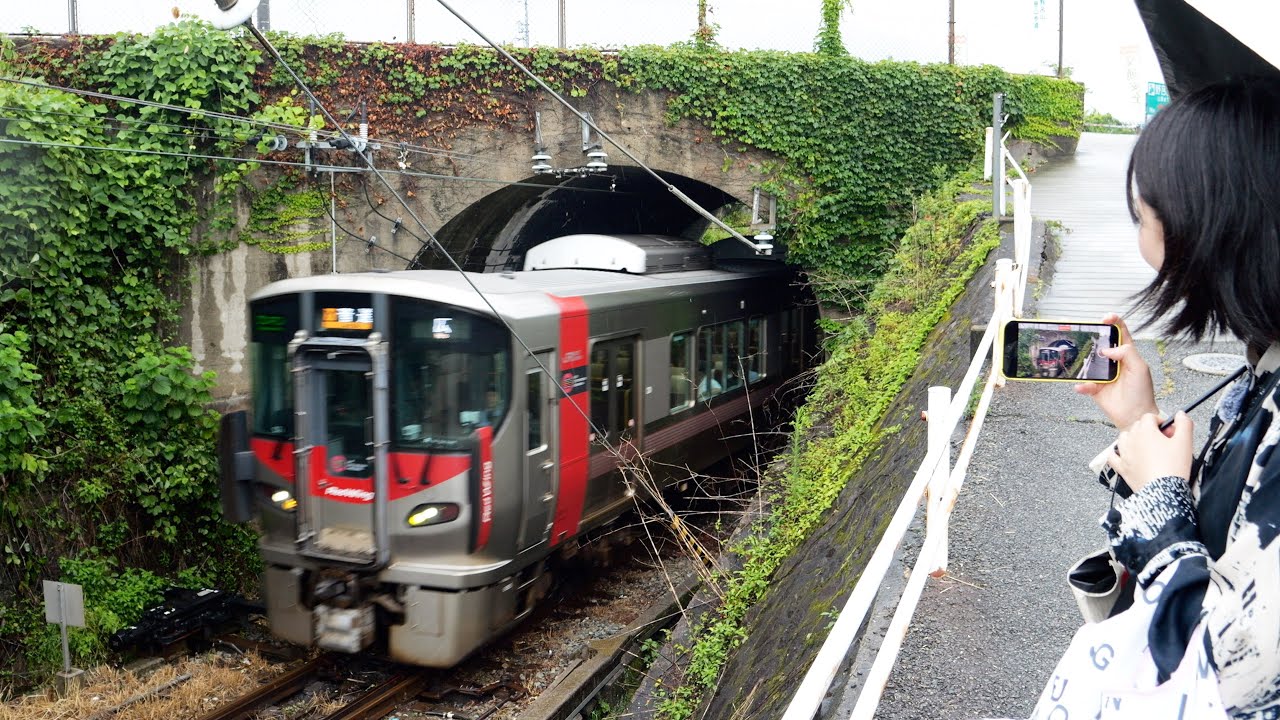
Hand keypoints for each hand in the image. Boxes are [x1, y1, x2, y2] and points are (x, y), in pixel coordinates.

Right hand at [1074, 313, 1157, 427]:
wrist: (1135, 416)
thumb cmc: (1142, 393)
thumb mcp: (1140, 368)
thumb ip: (1126, 353)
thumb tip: (1107, 350)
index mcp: (1127, 355)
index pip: (1121, 334)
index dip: (1114, 323)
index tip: (1106, 318)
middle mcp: (1114, 363)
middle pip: (1101, 346)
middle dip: (1094, 339)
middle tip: (1087, 334)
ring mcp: (1104, 376)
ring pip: (1089, 363)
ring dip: (1084, 363)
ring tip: (1082, 362)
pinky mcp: (1095, 389)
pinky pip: (1084, 384)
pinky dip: (1082, 385)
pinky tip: (1082, 386)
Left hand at [1106, 412, 1193, 493]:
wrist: (1163, 492)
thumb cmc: (1174, 467)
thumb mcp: (1185, 442)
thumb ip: (1184, 424)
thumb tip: (1180, 414)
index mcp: (1145, 431)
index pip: (1150, 417)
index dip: (1162, 422)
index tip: (1170, 432)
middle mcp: (1131, 440)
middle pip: (1138, 426)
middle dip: (1151, 430)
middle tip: (1165, 442)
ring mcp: (1124, 454)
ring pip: (1124, 438)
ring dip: (1134, 439)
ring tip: (1148, 448)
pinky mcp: (1121, 468)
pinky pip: (1113, 456)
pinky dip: (1118, 454)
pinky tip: (1127, 456)